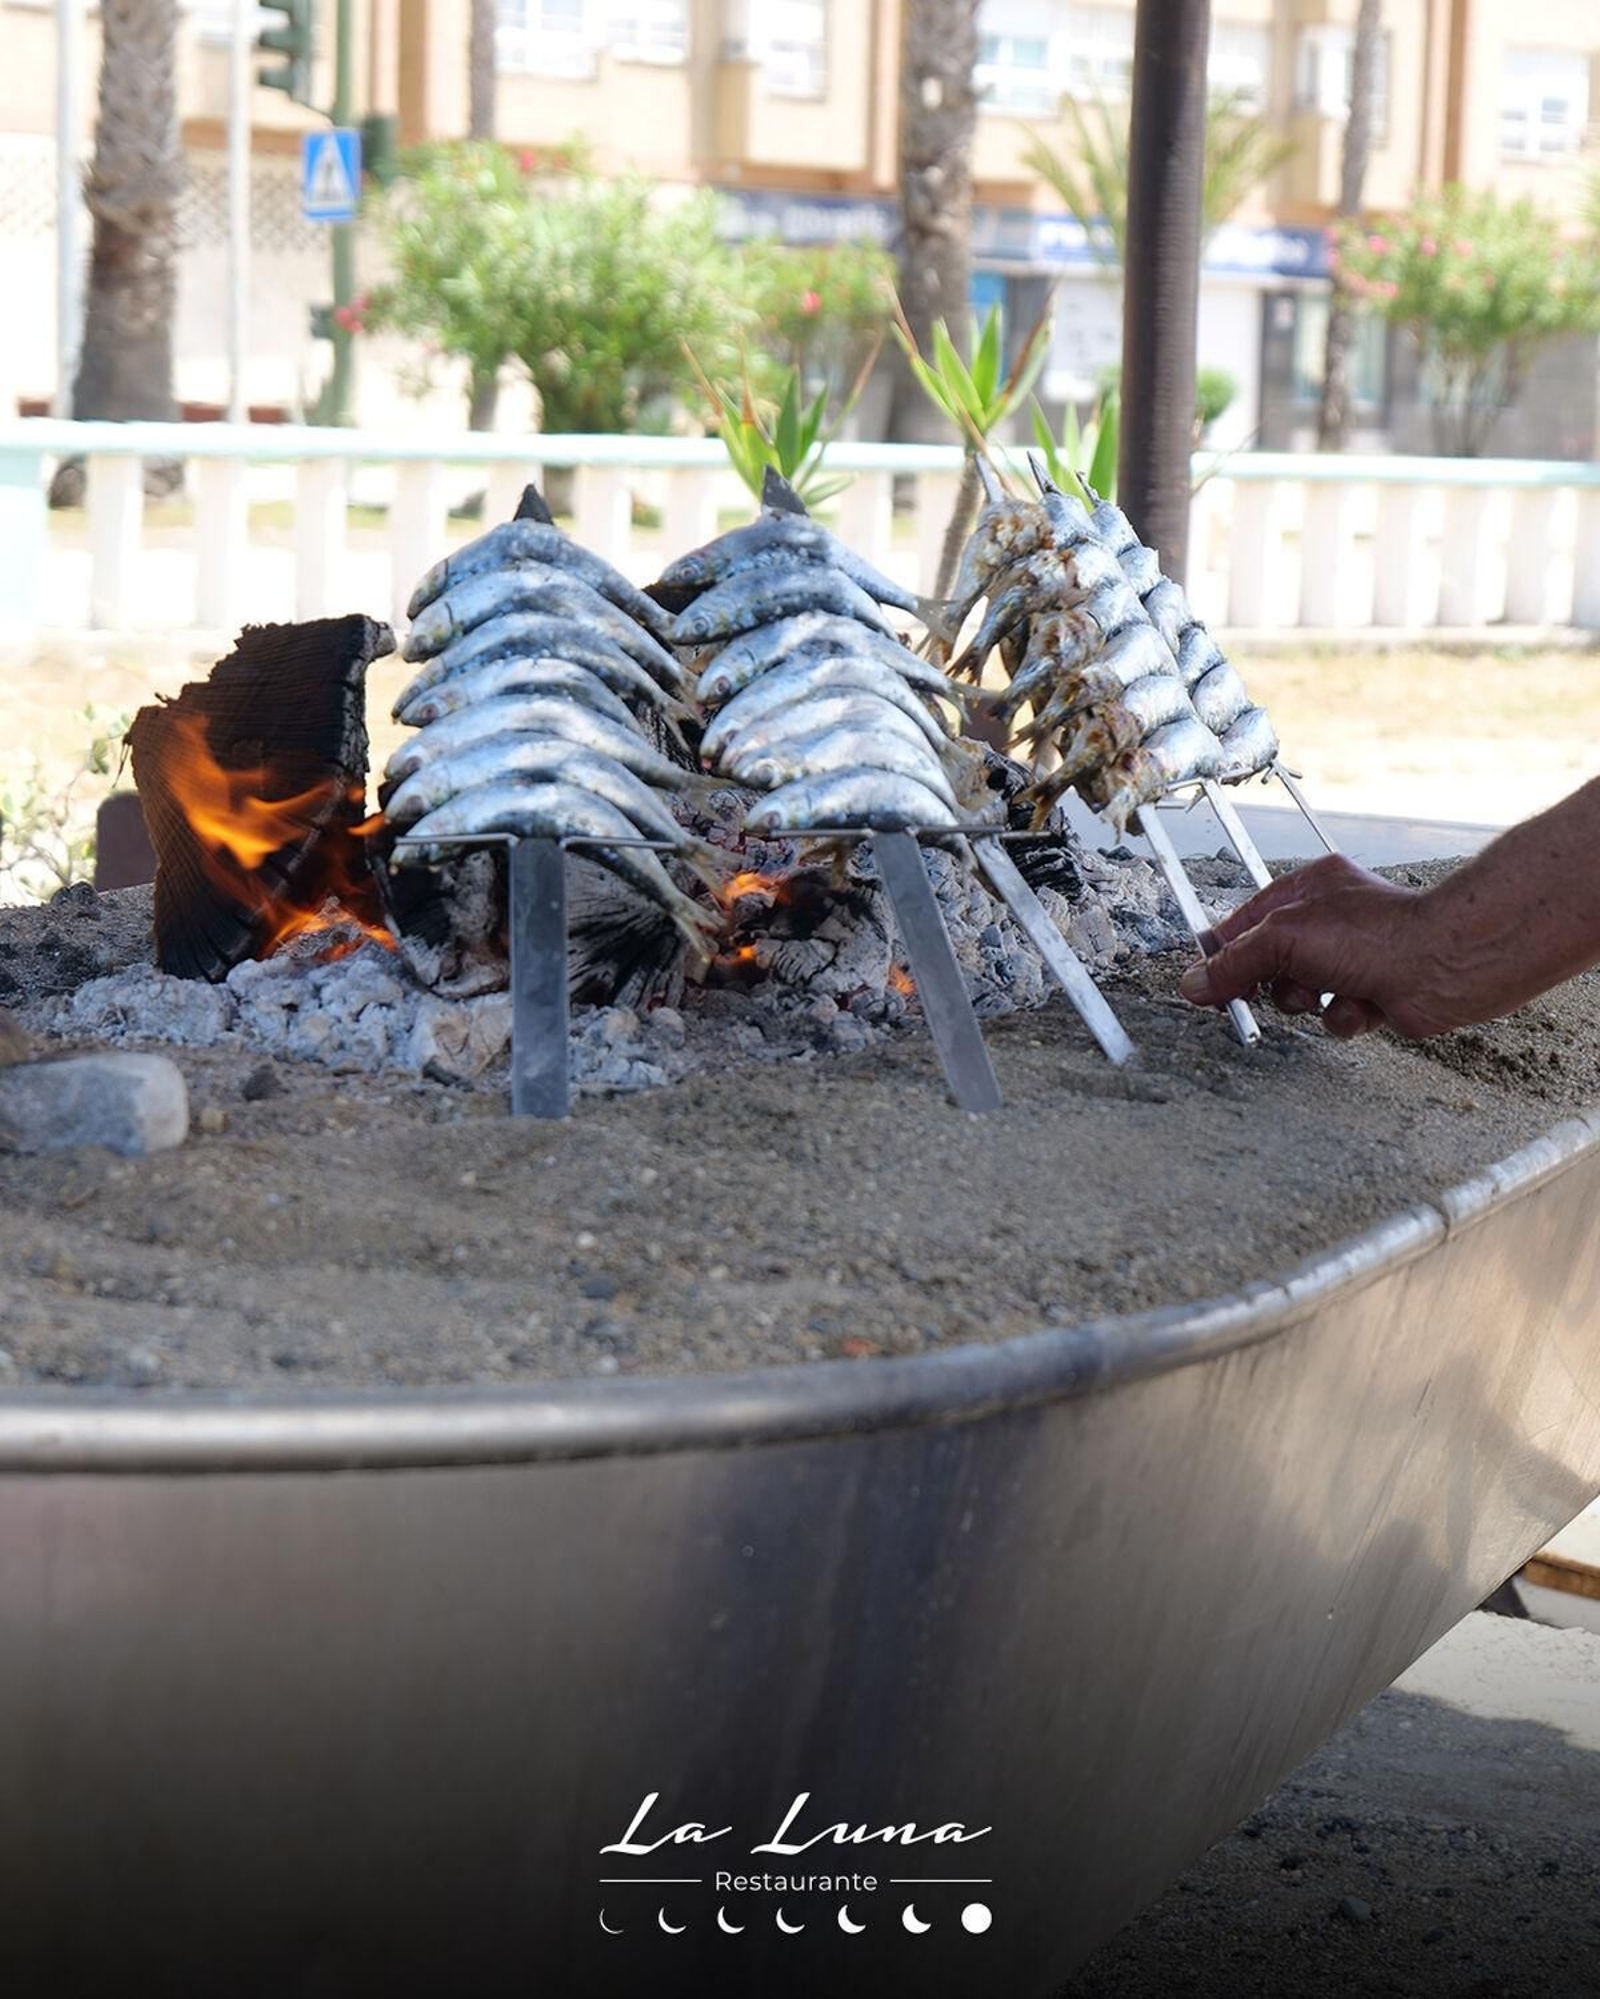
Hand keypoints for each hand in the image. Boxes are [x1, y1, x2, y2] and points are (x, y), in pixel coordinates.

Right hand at [1177, 853, 1466, 1039]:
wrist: (1445, 965)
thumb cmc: (1379, 934)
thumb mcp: (1285, 939)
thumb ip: (1234, 963)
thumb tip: (1195, 983)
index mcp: (1308, 890)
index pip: (1246, 922)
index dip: (1223, 952)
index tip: (1205, 980)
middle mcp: (1330, 921)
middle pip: (1268, 963)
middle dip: (1269, 982)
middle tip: (1260, 991)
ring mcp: (1351, 959)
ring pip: (1299, 995)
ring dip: (1308, 1001)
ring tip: (1329, 990)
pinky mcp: (1372, 994)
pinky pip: (1333, 1017)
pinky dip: (1343, 1016)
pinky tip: (1364, 1004)